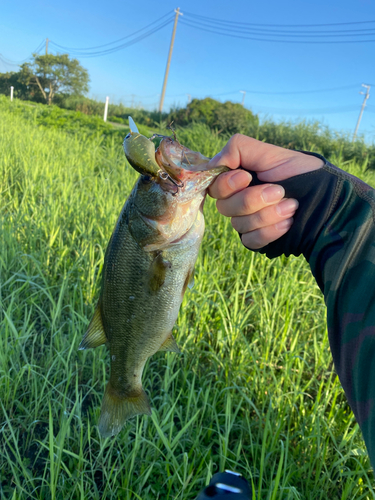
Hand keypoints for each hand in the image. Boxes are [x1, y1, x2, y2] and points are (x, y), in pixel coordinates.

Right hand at [208, 134, 323, 248]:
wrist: (325, 199)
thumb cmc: (299, 172)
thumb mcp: (270, 152)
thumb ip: (238, 149)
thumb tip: (214, 163)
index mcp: (236, 180)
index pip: (214, 186)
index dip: (227, 184)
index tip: (246, 177)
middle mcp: (236, 201)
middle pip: (224, 207)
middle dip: (253, 199)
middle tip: (279, 191)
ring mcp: (245, 221)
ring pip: (239, 224)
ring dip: (268, 214)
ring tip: (292, 205)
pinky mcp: (256, 239)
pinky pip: (250, 240)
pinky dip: (270, 231)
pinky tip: (288, 222)